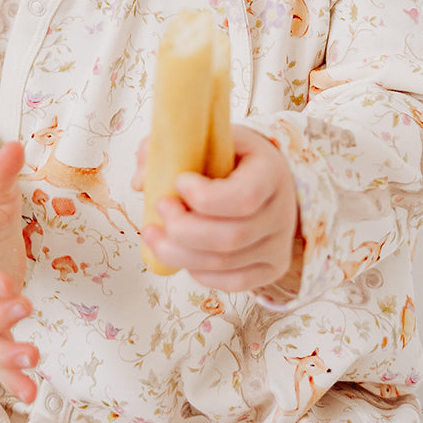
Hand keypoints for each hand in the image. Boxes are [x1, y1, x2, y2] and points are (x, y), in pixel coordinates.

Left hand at [135, 126, 300, 290]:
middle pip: (231, 237)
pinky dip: (197, 271)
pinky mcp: (268, 270)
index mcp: (271, 173)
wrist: (270, 179)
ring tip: (153, 233)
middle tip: (159, 208)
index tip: (179, 180)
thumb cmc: (236, 158)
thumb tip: (141, 180)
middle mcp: (281, 214)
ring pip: (225, 263)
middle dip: (184, 229)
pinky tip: (179, 252)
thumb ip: (174, 147)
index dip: (205, 197)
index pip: (244, 196)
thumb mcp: (214, 139)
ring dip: (179, 253)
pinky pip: (230, 282)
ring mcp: (277, 247)